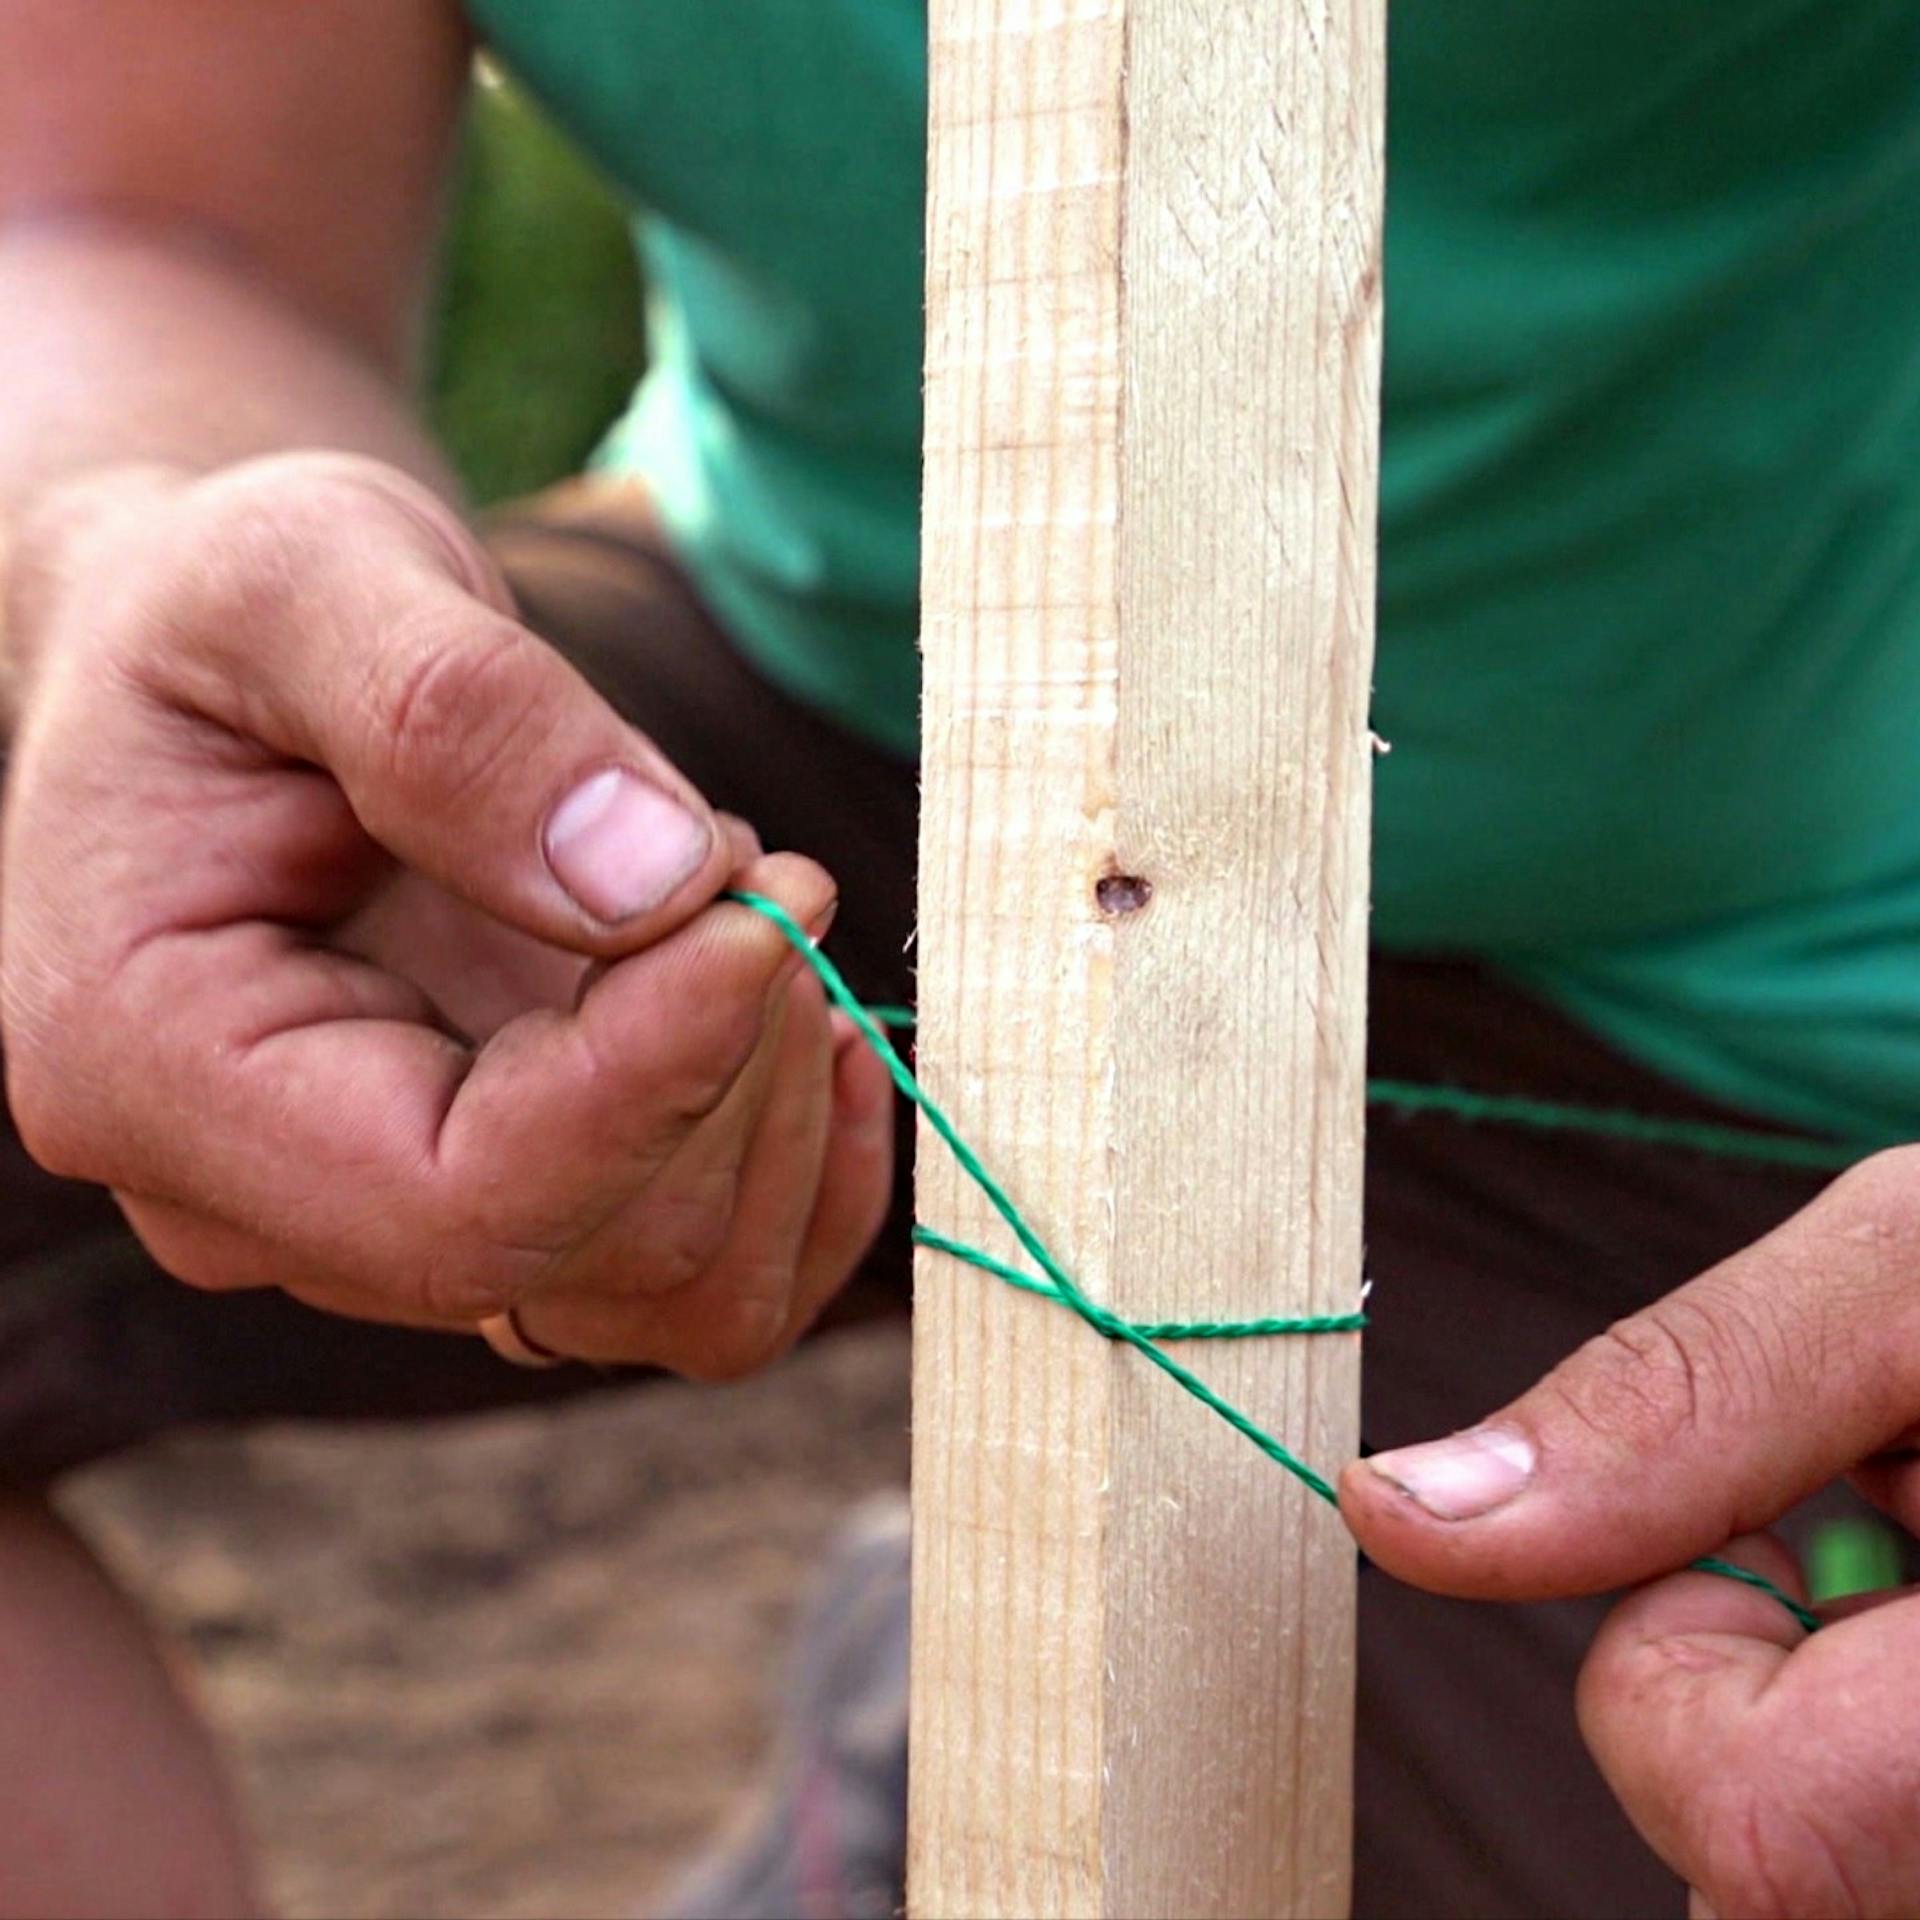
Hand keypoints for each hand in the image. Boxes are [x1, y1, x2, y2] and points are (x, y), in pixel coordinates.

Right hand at [1, 453, 893, 1375]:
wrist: (230, 674)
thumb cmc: (228, 614)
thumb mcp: (305, 577)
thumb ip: (457, 718)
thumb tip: (655, 881)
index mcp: (154, 1073)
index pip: (456, 1200)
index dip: (652, 1075)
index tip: (767, 899)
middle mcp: (265, 1201)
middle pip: (588, 1251)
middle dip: (732, 1060)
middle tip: (766, 867)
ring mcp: (390, 1221)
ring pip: (668, 1290)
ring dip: (777, 1112)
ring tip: (765, 914)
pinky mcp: (502, 1199)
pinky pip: (697, 1284)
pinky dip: (799, 1170)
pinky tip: (818, 1022)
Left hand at [1339, 1152, 1919, 1917]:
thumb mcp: (1917, 1272)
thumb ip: (1676, 1406)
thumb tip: (1402, 1514)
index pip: (1753, 1832)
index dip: (1695, 1678)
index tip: (1774, 1533)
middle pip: (1780, 1887)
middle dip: (1773, 1705)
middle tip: (1896, 1552)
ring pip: (1844, 1876)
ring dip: (1850, 1730)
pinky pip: (1896, 1843)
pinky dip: (1891, 1746)